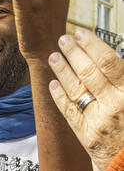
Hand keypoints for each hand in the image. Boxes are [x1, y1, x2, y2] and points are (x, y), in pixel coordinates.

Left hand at [48, 30, 123, 170]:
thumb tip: (117, 59)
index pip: (108, 62)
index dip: (92, 45)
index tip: (81, 34)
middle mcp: (113, 105)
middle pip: (89, 72)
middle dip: (74, 53)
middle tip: (63, 40)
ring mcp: (98, 122)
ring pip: (76, 89)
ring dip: (63, 70)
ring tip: (54, 56)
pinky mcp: (87, 136)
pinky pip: (70, 113)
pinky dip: (60, 97)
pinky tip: (53, 84)